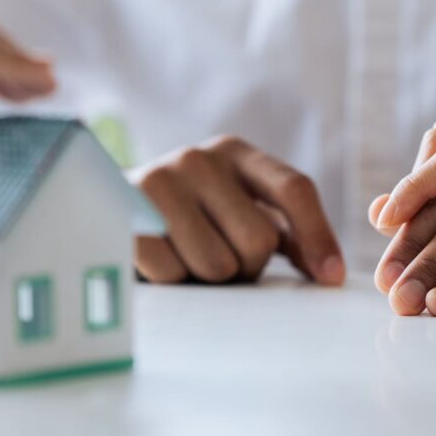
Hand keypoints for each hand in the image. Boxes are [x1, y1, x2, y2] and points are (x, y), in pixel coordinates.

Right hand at [133, 136, 344, 284]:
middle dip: (246, 267)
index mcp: (236, 153)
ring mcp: (160, 182)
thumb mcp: (238, 211)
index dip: (318, 236)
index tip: (330, 279)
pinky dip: (172, 282)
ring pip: (218, 266)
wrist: (104, 210)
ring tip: (186, 259)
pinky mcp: (126, 214)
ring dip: (207, 279)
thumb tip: (329, 273)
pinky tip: (158, 262)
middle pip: (258, 241)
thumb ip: (286, 233)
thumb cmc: (189, 221)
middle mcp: (199, 158)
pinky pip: (174, 274)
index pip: (293, 189)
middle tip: (220, 260)